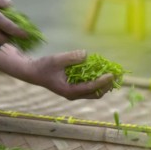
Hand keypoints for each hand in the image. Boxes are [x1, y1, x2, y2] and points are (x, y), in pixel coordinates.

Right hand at [0, 46, 114, 99]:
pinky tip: (101, 71)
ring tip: (113, 73)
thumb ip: (71, 57)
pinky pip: (89, 87)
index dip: (102, 81)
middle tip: (118, 75)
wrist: (32, 72)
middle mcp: (73, 94)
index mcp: (69, 91)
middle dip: (108, 86)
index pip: (91, 88)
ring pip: (94, 92)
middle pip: (96, 94)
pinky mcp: (73, 88)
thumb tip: (86, 55)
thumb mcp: (56, 60)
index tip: (112, 74)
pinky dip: (97, 81)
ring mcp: (74, 92)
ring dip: (104, 84)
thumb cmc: (43, 66)